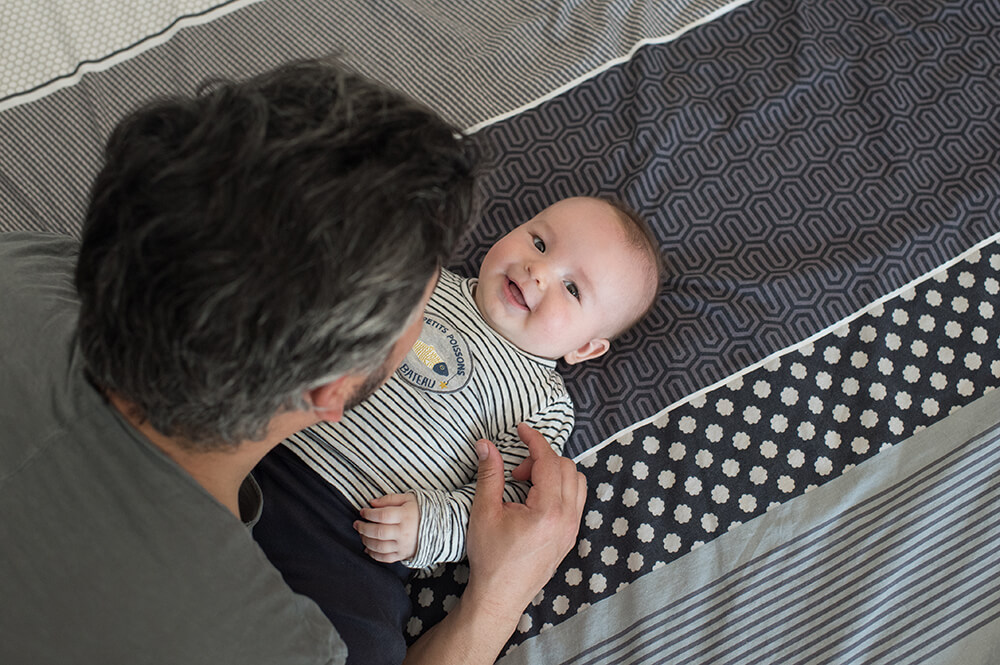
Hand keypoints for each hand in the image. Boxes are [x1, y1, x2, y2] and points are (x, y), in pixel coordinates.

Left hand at [354, 493, 419, 562]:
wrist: (438, 526)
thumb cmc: (420, 510)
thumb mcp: (408, 499)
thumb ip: (389, 499)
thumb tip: (372, 503)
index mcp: (405, 515)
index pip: (382, 516)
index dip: (368, 514)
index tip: (362, 512)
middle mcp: (404, 532)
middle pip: (378, 532)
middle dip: (363, 528)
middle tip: (357, 524)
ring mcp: (403, 545)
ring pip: (379, 546)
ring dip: (366, 541)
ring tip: (362, 535)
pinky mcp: (403, 555)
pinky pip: (385, 558)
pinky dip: (374, 555)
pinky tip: (368, 548)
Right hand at [466, 422, 586, 619]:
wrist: (500, 596)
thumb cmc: (490, 558)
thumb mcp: (484, 512)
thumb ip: (489, 474)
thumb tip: (485, 445)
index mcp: (548, 511)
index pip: (549, 461)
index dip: (535, 440)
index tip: (521, 429)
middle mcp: (568, 519)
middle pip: (566, 467)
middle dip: (541, 460)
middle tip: (515, 473)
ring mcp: (572, 529)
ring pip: (577, 482)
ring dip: (554, 473)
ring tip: (527, 485)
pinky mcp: (571, 537)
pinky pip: (576, 500)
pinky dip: (561, 488)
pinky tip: (537, 498)